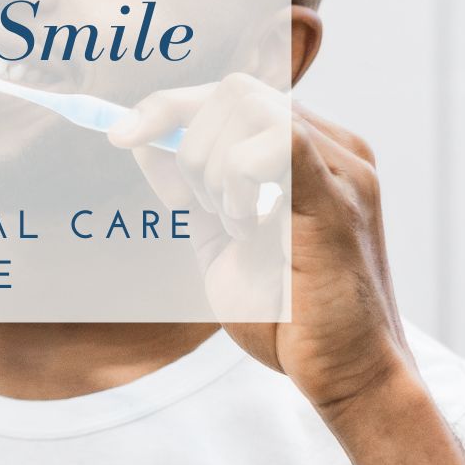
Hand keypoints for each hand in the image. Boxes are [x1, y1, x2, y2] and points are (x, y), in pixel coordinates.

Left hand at [110, 74, 412, 423]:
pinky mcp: (341, 197)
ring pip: (251, 105)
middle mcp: (335, 146)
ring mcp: (344, 167)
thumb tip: (141, 137)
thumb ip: (186, 188)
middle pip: (235, 89)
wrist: (345, 375)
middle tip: (201, 209)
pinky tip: (246, 227)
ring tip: (233, 224)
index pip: (232, 94)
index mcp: (310, 151)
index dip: (167, 106)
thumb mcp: (218, 239)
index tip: (119, 134)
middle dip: (188, 141)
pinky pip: (279, 141)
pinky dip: (238, 178)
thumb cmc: (290, 318)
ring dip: (213, 165)